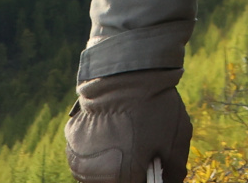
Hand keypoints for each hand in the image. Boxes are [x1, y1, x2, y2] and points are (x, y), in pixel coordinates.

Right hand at [66, 68, 189, 182]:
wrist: (125, 75)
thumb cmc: (154, 109)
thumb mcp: (175, 141)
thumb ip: (174, 172)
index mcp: (120, 178)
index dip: (149, 177)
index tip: (155, 165)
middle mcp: (93, 175)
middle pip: (117, 182)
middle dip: (132, 172)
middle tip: (145, 150)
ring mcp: (78, 161)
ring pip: (100, 174)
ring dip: (115, 164)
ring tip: (129, 139)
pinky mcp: (71, 146)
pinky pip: (88, 158)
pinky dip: (101, 151)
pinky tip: (114, 132)